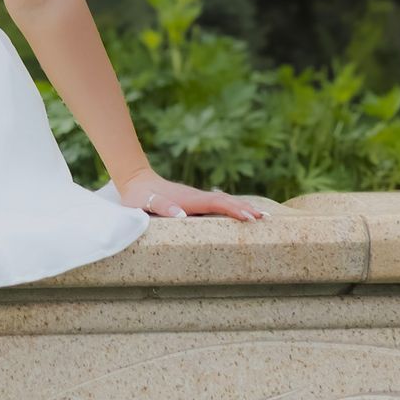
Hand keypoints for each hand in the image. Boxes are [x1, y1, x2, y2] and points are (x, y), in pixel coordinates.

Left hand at [119, 170, 268, 222]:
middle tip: (263, 219)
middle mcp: (196, 197)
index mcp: (188, 199)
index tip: (248, 217)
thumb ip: (161, 206)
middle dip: (244, 208)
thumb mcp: (146, 203)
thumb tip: (181, 214)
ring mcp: (197, 198)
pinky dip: (232, 207)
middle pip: (225, 200)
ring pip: (223, 201)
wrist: (136, 181)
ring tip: (261, 217)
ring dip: (242, 207)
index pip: (215, 203)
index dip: (232, 209)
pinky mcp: (195, 201)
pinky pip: (218, 204)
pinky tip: (241, 213)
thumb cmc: (139, 196)